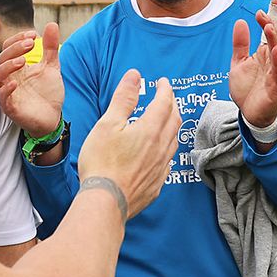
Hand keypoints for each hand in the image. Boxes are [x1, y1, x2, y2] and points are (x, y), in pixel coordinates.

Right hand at [0, 22, 63, 137]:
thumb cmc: (47, 92)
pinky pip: (2, 97)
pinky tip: (16, 83)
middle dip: (15, 49)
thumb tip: (51, 24)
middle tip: (31, 43)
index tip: (33, 35)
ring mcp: (8, 92)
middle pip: (1, 58)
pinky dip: (6, 89)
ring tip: (22, 61)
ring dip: (7, 65)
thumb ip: (50, 47)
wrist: (53, 118)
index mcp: (17, 67)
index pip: (8, 47)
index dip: (18, 39)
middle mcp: (9, 77)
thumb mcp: (51, 66)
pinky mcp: (10, 107)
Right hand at [76, 69, 176, 218]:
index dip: (165, 90)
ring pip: (174, 140)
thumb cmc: (102, 162)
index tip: (163, 82)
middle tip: (166, 97)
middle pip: (174, 120)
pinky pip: (168, 160)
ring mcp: (161, 167)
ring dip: (172, 126)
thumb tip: (135, 76)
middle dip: (172, 105)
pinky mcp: (157, 183)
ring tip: (165, 120)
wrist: (106, 200)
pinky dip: (167, 148)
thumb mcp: (108, 124)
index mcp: (150, 129)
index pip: (164, 103)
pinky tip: (160, 151)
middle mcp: (161, 147)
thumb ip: (124, 99)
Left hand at [229, 0, 276, 133]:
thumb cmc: (248, 89)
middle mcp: (275, 61)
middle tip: (263, 10)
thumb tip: (241, 21)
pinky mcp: (276, 87)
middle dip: (273, 23)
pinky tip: (275, 49)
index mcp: (266, 53)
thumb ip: (240, 44)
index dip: (275, 14)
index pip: (273, 30)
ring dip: (275, 39)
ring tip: (267, 25)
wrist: (249, 114)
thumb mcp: (238, 63)